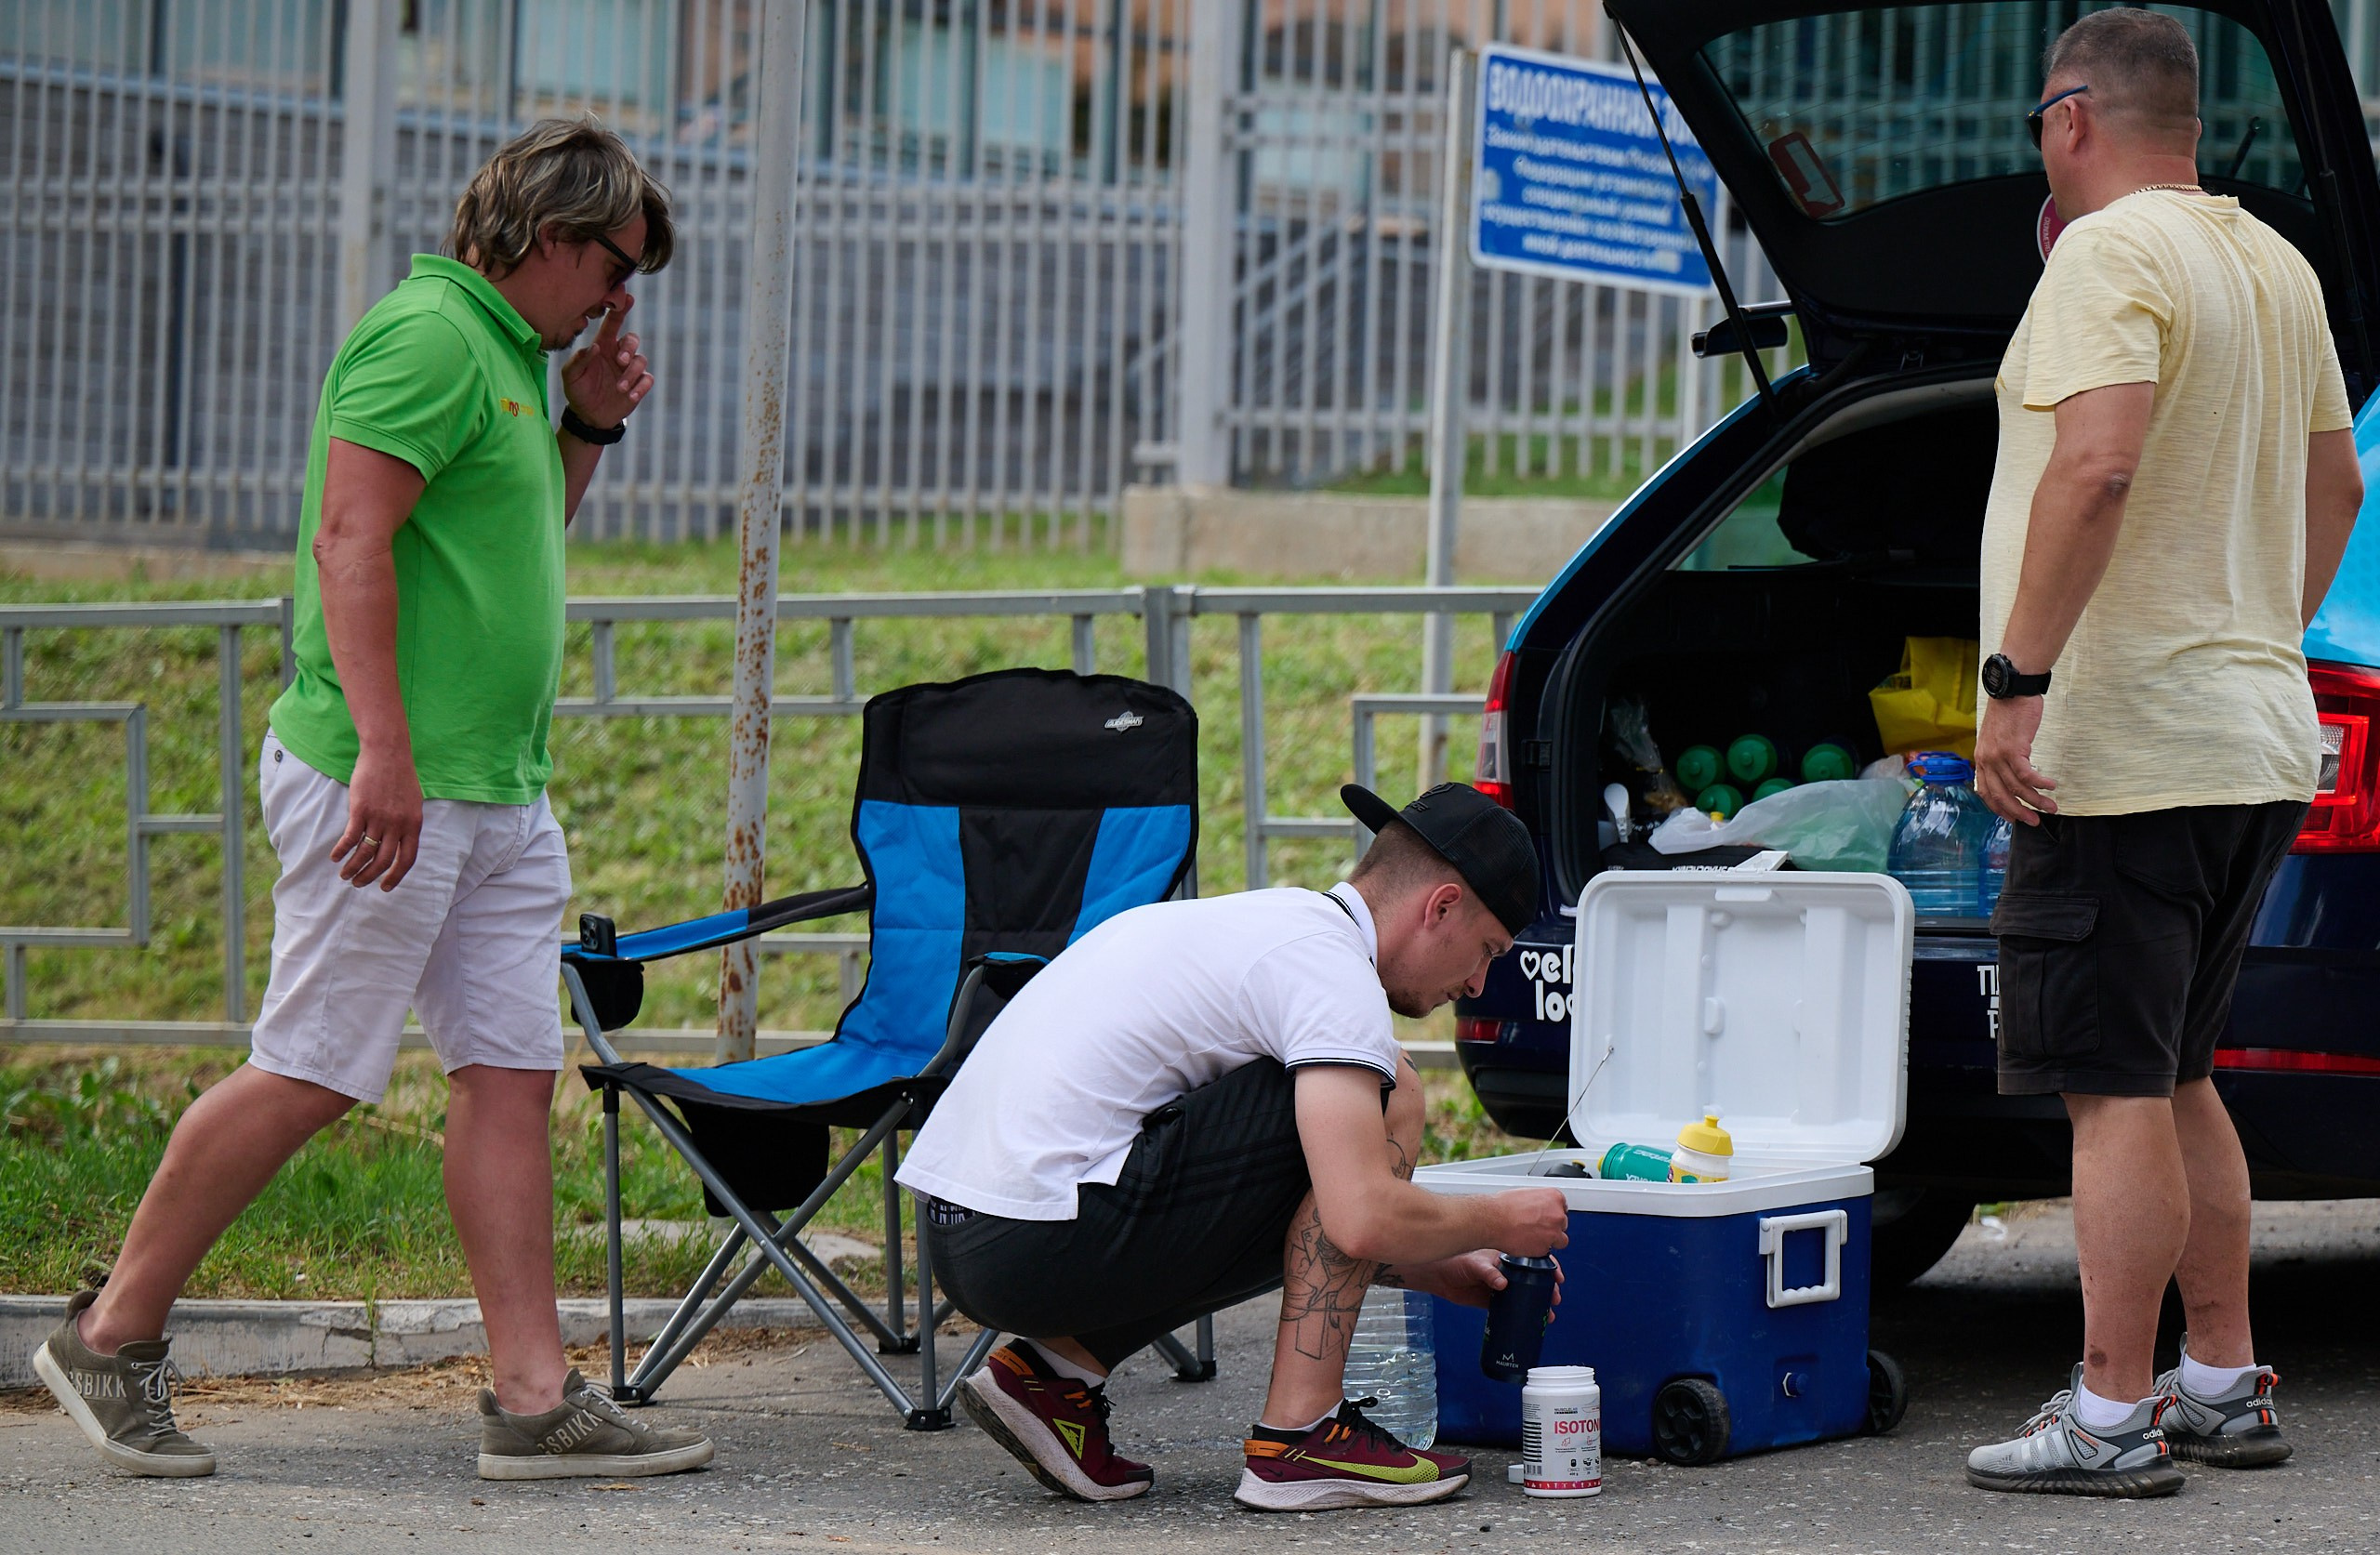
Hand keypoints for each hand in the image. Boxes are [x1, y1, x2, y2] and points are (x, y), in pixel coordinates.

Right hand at [333, 744, 422, 889]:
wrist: (388, 753)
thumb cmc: (400, 777)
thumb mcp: (413, 803)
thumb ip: (408, 824)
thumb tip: (400, 842)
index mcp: (414, 825)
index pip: (407, 859)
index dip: (396, 876)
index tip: (385, 887)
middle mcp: (398, 825)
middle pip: (383, 861)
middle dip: (369, 876)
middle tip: (358, 883)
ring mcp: (379, 818)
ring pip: (365, 853)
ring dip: (353, 868)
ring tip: (345, 875)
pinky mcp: (361, 810)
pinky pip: (350, 838)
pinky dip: (341, 851)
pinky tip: (335, 857)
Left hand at [561, 292, 651, 430]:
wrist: (589, 416)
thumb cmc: (578, 391)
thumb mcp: (570, 375)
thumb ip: (579, 359)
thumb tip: (595, 347)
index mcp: (603, 346)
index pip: (613, 323)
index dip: (621, 309)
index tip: (627, 296)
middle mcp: (618, 354)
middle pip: (632, 339)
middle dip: (629, 347)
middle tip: (620, 361)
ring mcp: (630, 370)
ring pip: (641, 360)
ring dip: (631, 373)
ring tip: (619, 387)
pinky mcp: (639, 385)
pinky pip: (648, 379)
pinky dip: (641, 386)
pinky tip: (630, 395)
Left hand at [1388, 1248, 1565, 1311]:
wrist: (1437, 1277)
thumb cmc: (1454, 1262)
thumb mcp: (1473, 1264)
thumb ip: (1487, 1272)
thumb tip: (1501, 1284)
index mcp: (1505, 1257)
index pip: (1533, 1260)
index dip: (1548, 1268)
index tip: (1557, 1277)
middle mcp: (1506, 1271)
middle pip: (1533, 1279)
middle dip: (1547, 1289)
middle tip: (1555, 1298)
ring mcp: (1500, 1286)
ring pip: (1525, 1295)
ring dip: (1538, 1304)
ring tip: (1548, 1315)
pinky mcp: (1492, 1301)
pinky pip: (1510, 1309)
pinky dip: (1522, 1315)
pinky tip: (1531, 1322)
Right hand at [1492, 1187, 1570, 1256]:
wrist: (1493, 1220)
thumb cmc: (1503, 1206)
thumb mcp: (1525, 1193)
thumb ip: (1538, 1201)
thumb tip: (1538, 1206)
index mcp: (1554, 1197)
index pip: (1562, 1207)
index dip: (1552, 1214)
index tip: (1545, 1217)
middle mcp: (1557, 1215)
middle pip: (1562, 1224)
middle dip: (1552, 1227)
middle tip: (1536, 1227)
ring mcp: (1553, 1232)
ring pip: (1560, 1240)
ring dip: (1550, 1240)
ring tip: (1533, 1237)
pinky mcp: (1545, 1248)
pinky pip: (1546, 1251)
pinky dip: (1538, 1249)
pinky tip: (1526, 1242)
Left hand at [1973, 693, 2055, 824]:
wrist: (2012, 691)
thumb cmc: (2009, 713)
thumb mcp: (1997, 738)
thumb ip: (2001, 757)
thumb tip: (2013, 774)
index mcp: (1981, 759)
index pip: (1986, 792)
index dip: (1999, 808)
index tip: (2013, 818)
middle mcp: (1986, 760)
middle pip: (2001, 795)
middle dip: (2019, 812)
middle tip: (2034, 821)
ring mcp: (1998, 755)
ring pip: (2017, 787)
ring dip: (2036, 801)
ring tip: (2051, 807)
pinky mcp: (2014, 749)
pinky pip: (2027, 774)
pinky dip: (2040, 784)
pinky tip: (2051, 787)